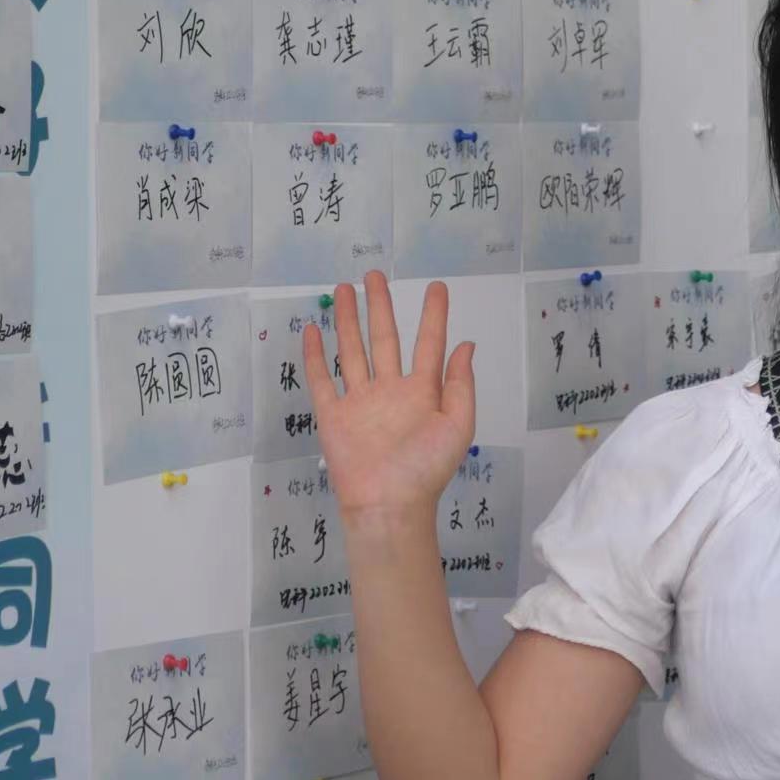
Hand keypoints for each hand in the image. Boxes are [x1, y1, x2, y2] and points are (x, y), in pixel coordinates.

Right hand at [303, 271, 476, 530]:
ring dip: (348, 320)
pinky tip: (314, 328)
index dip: (434, 315)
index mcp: (423, 392)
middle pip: (384, 338)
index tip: (437, 287)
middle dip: (380, 306)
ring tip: (343, 289)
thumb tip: (466, 345)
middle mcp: (391, 390)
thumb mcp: (457, 426)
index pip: (429, 344)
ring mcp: (360, 401)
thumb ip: (460, 385)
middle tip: (374, 274)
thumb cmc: (426, 469)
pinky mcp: (333, 415)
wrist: (388, 505)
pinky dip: (316, 355)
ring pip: (353, 350)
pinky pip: (322, 379)